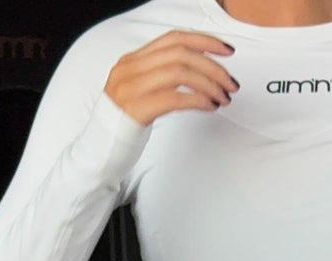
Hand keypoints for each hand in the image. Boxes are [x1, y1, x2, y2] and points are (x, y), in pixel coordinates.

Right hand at [105, 29, 238, 124]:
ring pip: (180, 73)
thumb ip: (161, 76)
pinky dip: (198, 100)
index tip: (228, 51)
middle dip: (213, 67)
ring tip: (223, 98)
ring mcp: (131, 88)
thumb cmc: (126, 124)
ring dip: (209, 85)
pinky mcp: (136, 109)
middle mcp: (131, 69)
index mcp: (133, 60)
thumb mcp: (140, 91)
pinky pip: (174, 98)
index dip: (204, 41)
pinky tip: (210, 107)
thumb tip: (200, 71)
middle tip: (232, 84)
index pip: (173, 38)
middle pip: (181, 54)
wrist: (100, 150)